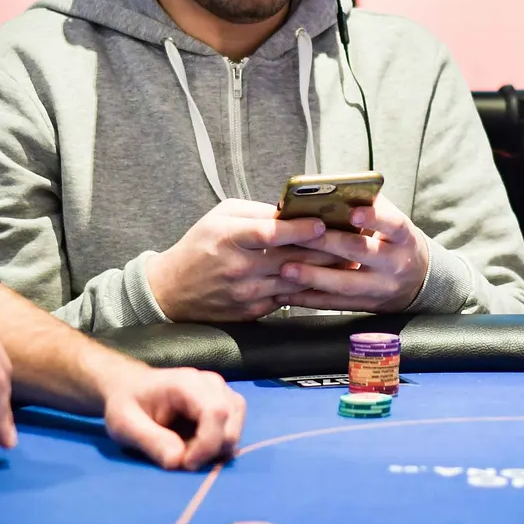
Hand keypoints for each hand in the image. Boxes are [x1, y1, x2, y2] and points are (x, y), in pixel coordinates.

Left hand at [101, 367, 246, 470]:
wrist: (130, 389)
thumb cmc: (126, 403)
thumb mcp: (125, 424)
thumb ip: (151, 441)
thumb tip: (178, 462)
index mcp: (188, 382)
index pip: (216, 412)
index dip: (207, 445)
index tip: (185, 464)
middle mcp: (212, 384)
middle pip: (230, 425)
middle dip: (209, 452)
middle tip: (181, 459)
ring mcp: (222, 394)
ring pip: (234, 431)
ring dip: (214, 450)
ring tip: (187, 450)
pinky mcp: (225, 406)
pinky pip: (232, 432)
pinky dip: (216, 447)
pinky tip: (194, 446)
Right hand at [146, 199, 349, 321]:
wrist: (172, 291)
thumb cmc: (199, 246)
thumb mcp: (220, 217)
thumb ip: (256, 213)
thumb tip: (291, 211)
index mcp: (229, 239)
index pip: (268, 233)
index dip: (298, 229)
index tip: (322, 223)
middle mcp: (239, 268)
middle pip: (290, 258)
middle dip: (323, 250)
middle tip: (352, 240)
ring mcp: (247, 294)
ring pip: (294, 281)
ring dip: (324, 271)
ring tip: (349, 260)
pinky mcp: (253, 312)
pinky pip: (287, 298)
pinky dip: (308, 289)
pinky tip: (328, 280)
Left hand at [278, 194, 430, 312]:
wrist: (417, 281)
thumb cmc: (396, 242)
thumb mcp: (393, 223)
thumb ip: (369, 206)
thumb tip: (333, 191)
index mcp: (403, 237)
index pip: (392, 225)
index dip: (373, 218)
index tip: (352, 212)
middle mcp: (394, 263)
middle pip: (361, 252)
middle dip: (328, 243)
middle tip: (300, 236)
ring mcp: (380, 288)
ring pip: (346, 283)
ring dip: (314, 277)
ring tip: (287, 269)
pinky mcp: (365, 305)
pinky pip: (334, 304)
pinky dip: (308, 298)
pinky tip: (286, 293)